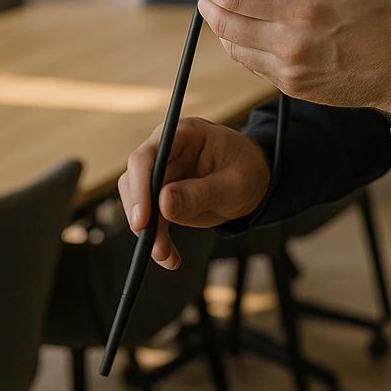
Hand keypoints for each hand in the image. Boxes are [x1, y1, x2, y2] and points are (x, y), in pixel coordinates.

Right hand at [117, 116, 270, 268]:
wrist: (255, 177)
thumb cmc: (247, 170)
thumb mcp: (233, 184)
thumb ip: (200, 193)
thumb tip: (163, 205)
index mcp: (183, 135)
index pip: (146, 157)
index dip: (139, 187)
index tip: (142, 219)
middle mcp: (166, 150)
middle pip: (135, 180)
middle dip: (142, 216)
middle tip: (154, 245)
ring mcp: (163, 172)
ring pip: (139, 202)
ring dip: (149, 232)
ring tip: (166, 255)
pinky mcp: (164, 194)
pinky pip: (152, 217)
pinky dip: (157, 238)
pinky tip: (169, 256)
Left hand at [192, 0, 390, 114]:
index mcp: (305, 8)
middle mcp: (291, 43)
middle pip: (222, 22)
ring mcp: (290, 69)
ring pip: (231, 46)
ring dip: (220, 23)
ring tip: (223, 2)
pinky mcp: (293, 86)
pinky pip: (250, 65)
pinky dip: (240, 45)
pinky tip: (248, 27)